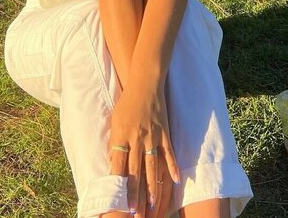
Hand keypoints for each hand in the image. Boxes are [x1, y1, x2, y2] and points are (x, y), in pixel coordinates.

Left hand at [108, 83, 179, 214]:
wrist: (145, 83)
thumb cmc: (127, 102)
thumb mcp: (115, 121)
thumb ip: (115, 142)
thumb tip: (113, 162)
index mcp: (121, 136)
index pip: (118, 165)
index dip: (118, 185)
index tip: (118, 202)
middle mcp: (136, 138)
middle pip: (135, 171)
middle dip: (134, 193)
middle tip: (135, 213)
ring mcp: (152, 136)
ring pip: (152, 166)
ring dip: (152, 187)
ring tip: (152, 204)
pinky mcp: (164, 132)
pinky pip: (169, 153)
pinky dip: (172, 167)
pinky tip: (175, 181)